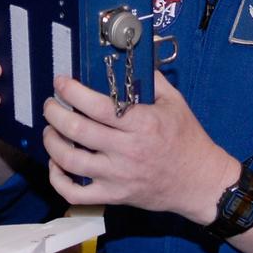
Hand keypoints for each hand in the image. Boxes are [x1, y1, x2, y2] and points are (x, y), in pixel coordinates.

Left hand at [41, 70, 234, 221]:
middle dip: (54, 113)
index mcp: (141, 123)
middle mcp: (127, 150)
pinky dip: (58, 179)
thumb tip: (130, 56)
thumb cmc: (188, 139)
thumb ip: (150, 78)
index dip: (71, 91)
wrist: (201, 182)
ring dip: (51, 142)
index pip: (97, 106)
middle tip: (50, 104)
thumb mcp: (174, 102)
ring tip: (50, 130)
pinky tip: (56, 165)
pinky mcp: (114, 196)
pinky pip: (76, 194)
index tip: (61, 82)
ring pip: (70, 160)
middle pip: (77, 130)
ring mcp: (118, 176)